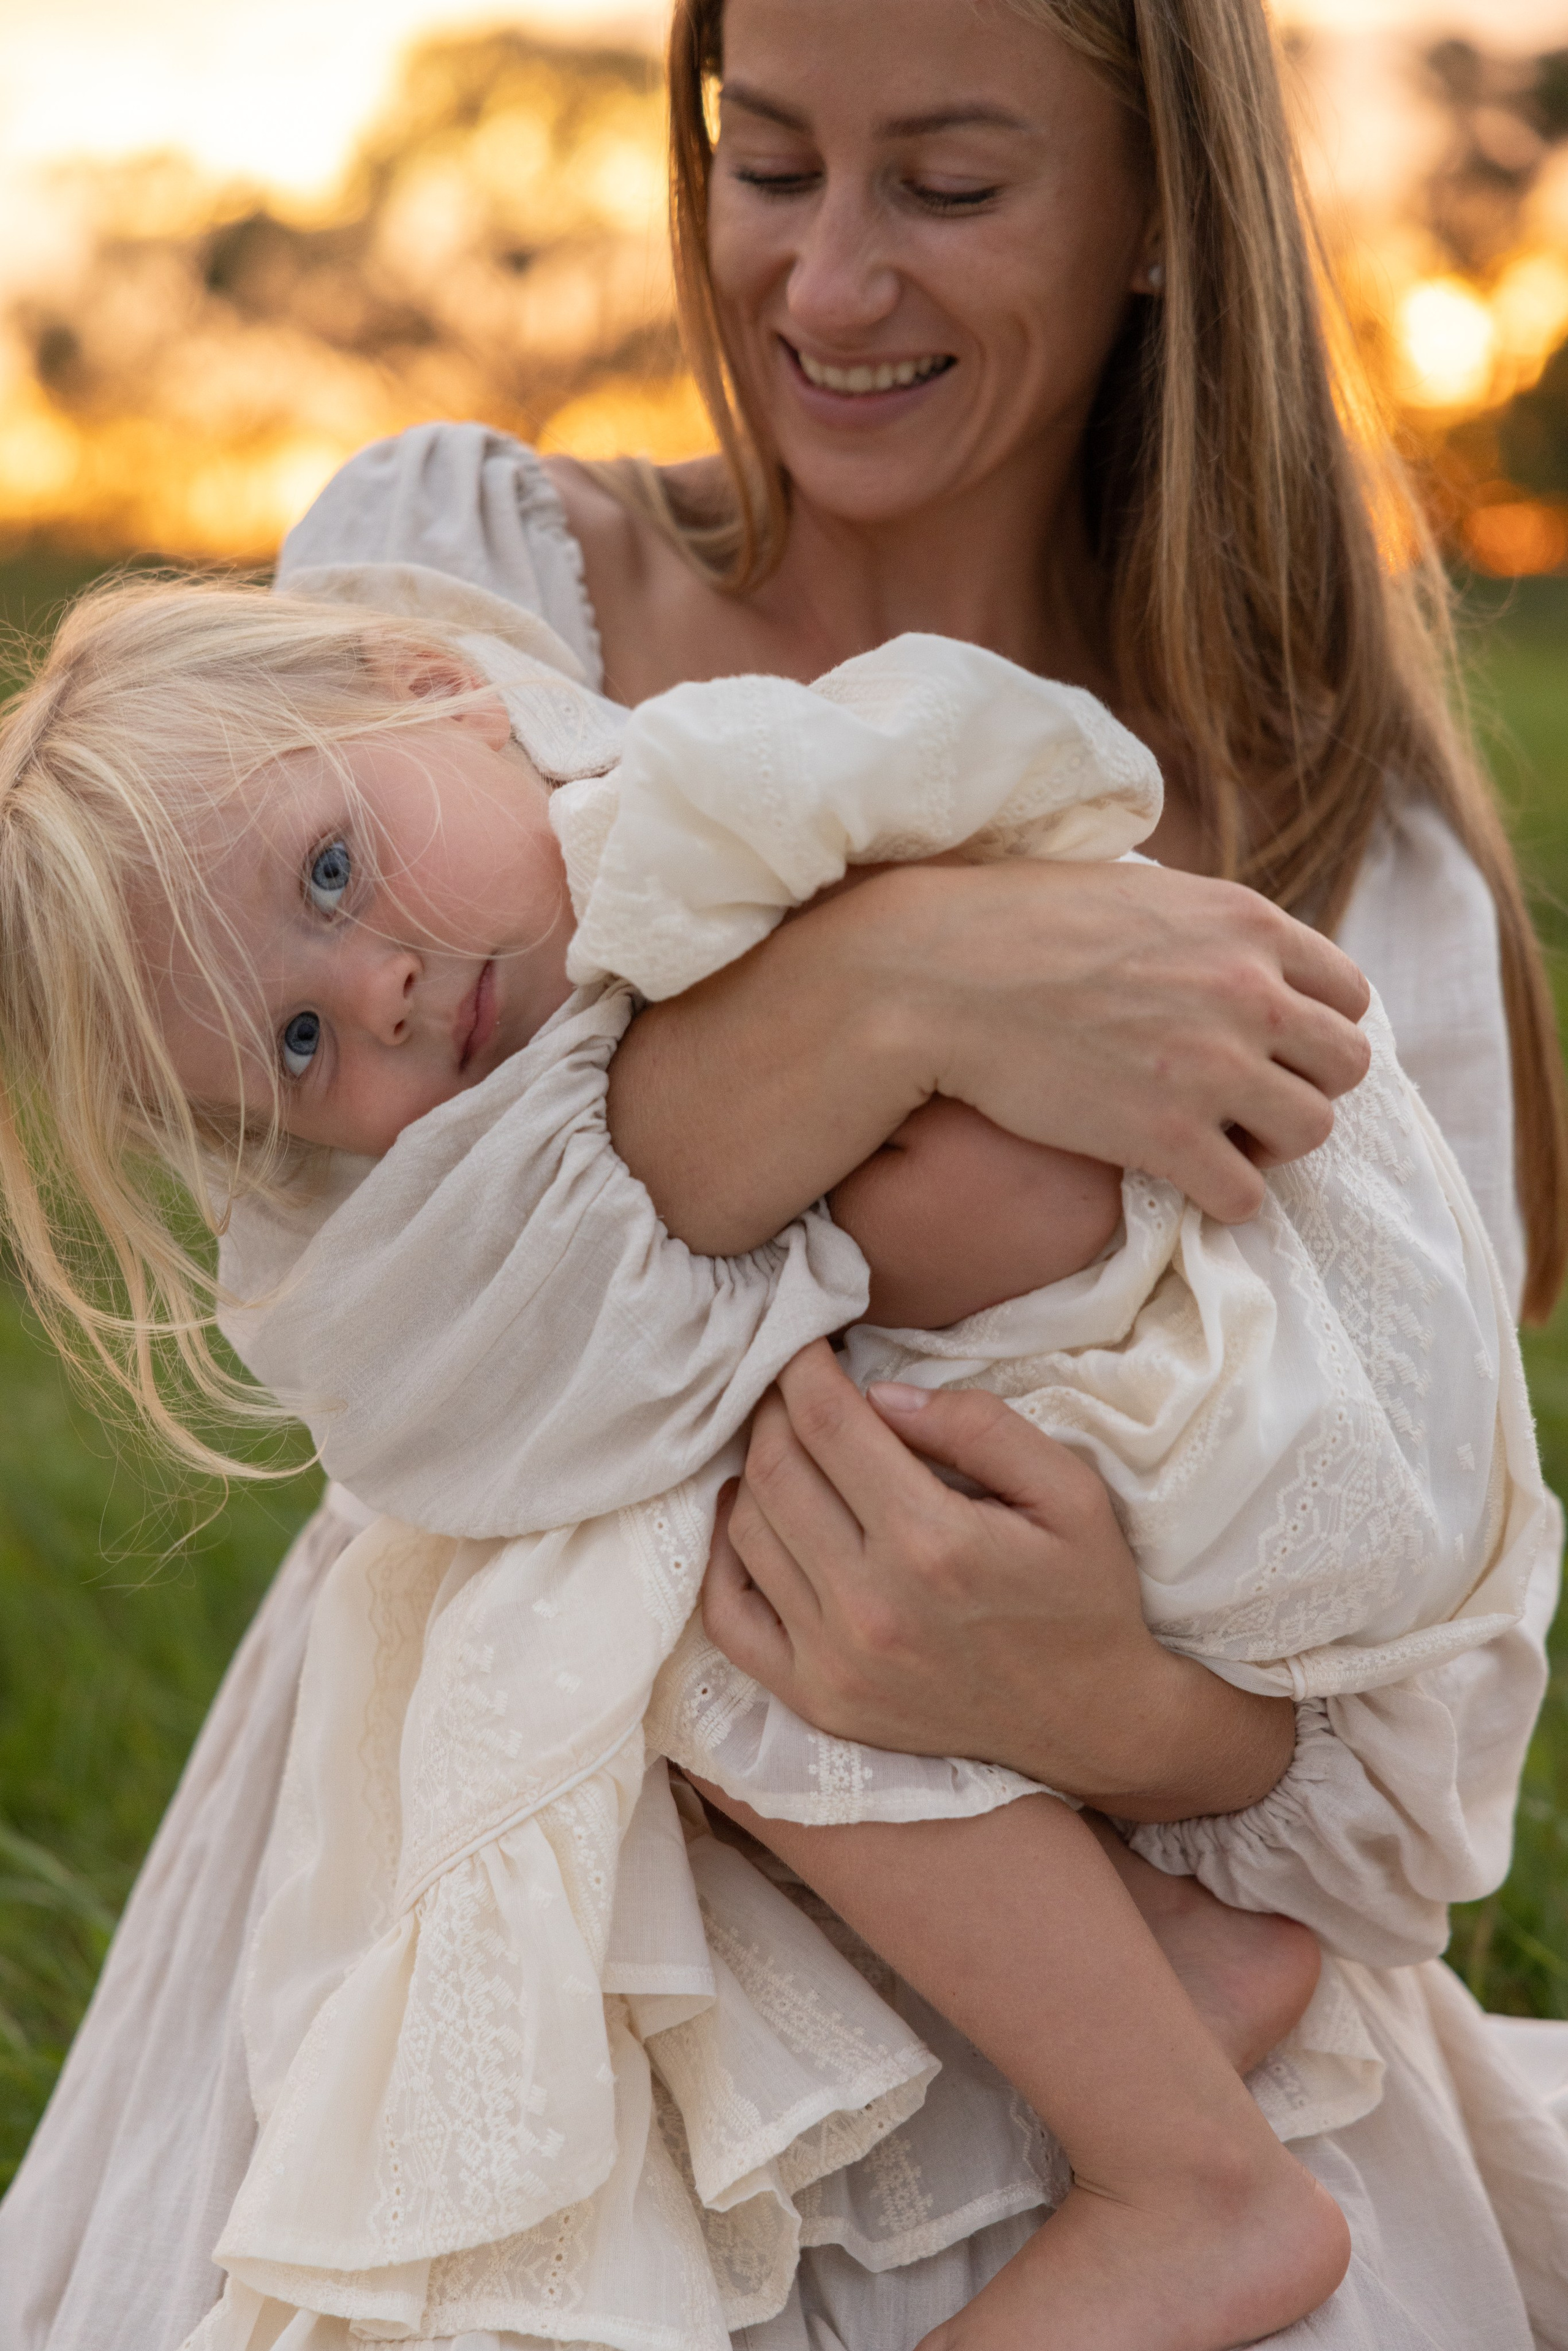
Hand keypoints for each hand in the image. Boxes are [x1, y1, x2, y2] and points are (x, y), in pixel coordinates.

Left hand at [702, 1340, 1295, 1819]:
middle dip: (775, 1409)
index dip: (803, 1367)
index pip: (826, 1423)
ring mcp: (835, 1661)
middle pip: (775, 1470)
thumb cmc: (1083, 1595)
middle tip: (796, 1387)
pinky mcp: (818, 1701)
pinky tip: (750, 1517)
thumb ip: (979, 1426)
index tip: (807, 1342)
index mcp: (934, 1542)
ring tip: (786, 1446)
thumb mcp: (1071, 1490)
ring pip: (747, 1531)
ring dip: (754, 1471)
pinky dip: (724, 1556)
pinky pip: (730, 1618)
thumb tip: (880, 1396)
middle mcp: (871, 1604)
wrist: (1091, 1723)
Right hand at [895, 859, 1370, 1223]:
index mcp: (1247, 924)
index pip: (1349, 994)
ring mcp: (1214, 1066)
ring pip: (1312, 1131)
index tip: (1271, 1047)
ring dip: (1271, 1144)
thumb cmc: (1020, 924)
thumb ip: (1204, 927)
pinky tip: (1183, 1179)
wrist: (941, 975)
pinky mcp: (1166, 1134)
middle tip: (1246, 1097)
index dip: (1314, 1029)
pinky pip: (1245, 1194)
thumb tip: (1228, 951)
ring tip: (1218, 1138)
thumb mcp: (1139, 892)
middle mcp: (1249, 991)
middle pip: (1346, 1065)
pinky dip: (1223, 1196)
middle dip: (1303, 1086)